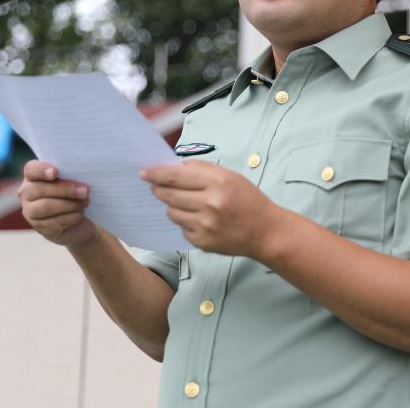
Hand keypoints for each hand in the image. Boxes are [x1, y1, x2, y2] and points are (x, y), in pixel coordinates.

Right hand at [18, 160, 95, 246]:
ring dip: (70, 204)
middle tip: (85, 191)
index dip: (42, 170)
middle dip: (65, 190)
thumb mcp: (72, 181)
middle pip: (40, 189)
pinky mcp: (40, 227)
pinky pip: (54, 222)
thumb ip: (71, 175)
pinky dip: (71, 217)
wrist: (78, 219)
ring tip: (85, 202)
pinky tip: (80, 214)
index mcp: (33, 176)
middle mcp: (26, 193)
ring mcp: (30, 212)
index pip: (31, 170)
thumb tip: (81, 176)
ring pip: (47, 207)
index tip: (55, 172)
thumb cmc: (74, 193)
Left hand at [141, 160, 279, 257]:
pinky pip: (182, 228)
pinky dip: (186, 222)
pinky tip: (200, 219)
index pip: (176, 176)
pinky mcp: (203, 243)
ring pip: (172, 212)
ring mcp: (206, 225)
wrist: (265, 231)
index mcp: (218, 182)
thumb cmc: (247, 199)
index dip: (156, 173)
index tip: (144, 172)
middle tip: (155, 186)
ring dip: (173, 206)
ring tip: (187, 203)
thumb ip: (201, 169)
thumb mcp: (230, 176)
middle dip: (158, 189)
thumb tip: (173, 167)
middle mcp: (211, 204)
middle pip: (169, 194)